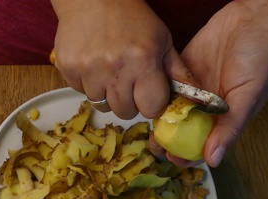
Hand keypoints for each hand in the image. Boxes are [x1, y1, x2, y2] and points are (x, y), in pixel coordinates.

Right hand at [51, 0, 192, 119]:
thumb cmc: (131, 18)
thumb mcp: (162, 40)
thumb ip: (177, 72)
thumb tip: (198, 99)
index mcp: (143, 61)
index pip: (150, 108)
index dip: (150, 103)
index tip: (148, 93)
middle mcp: (115, 69)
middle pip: (124, 112)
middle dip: (128, 102)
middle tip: (128, 82)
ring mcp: (88, 71)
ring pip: (101, 104)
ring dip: (106, 93)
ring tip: (109, 70)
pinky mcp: (69, 70)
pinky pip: (81, 93)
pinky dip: (88, 84)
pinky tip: (93, 64)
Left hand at [150, 0, 267, 166]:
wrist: (256, 19)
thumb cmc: (262, 59)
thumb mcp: (249, 98)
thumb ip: (230, 128)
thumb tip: (214, 160)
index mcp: (223, 119)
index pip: (201, 144)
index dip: (185, 154)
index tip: (170, 158)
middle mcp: (205, 108)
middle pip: (180, 131)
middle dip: (165, 140)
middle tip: (152, 143)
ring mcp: (192, 89)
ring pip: (169, 110)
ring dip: (157, 118)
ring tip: (146, 123)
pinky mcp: (182, 70)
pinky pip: (165, 85)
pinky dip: (156, 91)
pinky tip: (147, 96)